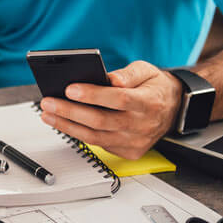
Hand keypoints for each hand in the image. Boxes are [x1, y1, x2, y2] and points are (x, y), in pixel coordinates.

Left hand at [40, 61, 182, 159]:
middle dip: (70, 111)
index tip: (69, 89)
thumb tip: (109, 79)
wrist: (174, 109)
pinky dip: (79, 135)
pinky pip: (100, 145)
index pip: (118, 99)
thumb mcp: (147, 70)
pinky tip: (64, 124)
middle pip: (101, 121)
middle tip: (48, 102)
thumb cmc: (155, 87)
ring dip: (67, 126)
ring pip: (95, 138)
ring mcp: (136, 142)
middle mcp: (143, 125)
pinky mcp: (129, 152)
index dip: (93, 95)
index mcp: (149, 102)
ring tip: (48, 114)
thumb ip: (128, 73)